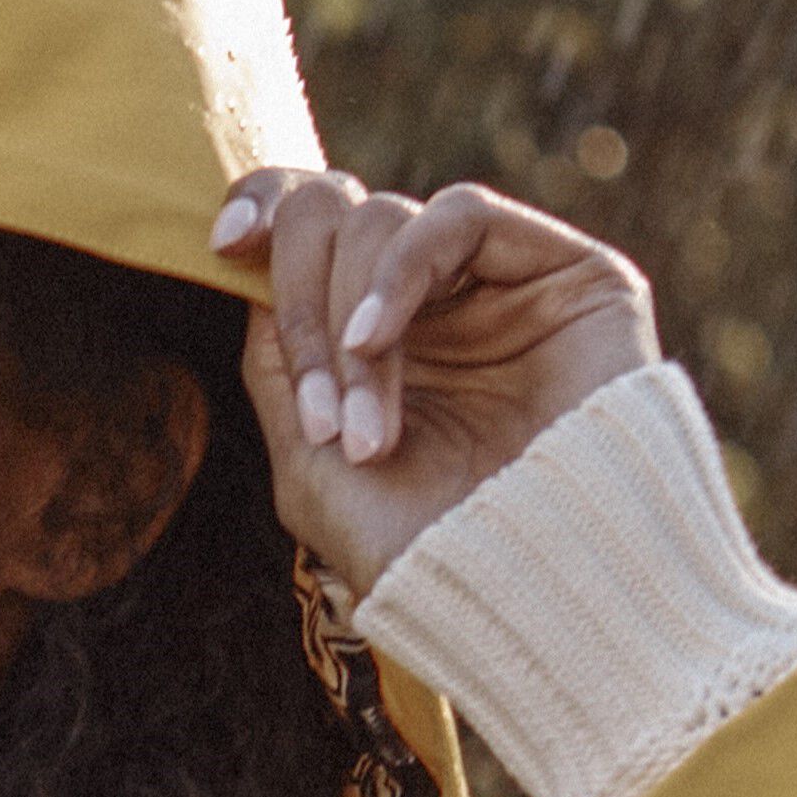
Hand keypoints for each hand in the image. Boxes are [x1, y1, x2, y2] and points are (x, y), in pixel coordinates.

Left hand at [205, 168, 668, 581]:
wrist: (526, 593)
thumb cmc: (423, 549)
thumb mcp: (311, 461)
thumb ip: (280, 359)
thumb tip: (253, 262)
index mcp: (378, 334)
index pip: (312, 226)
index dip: (264, 203)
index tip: (225, 242)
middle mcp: (439, 300)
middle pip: (333, 214)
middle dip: (299, 304)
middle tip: (320, 417)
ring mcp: (503, 283)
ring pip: (383, 219)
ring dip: (345, 319)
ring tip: (361, 429)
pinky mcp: (572, 275)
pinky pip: (458, 214)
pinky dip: (397, 271)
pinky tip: (372, 340)